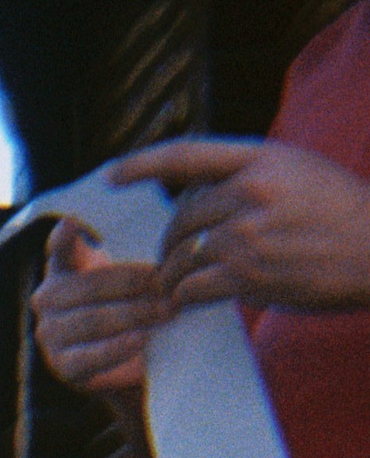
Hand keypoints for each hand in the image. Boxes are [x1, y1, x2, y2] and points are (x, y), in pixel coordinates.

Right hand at [30, 217, 168, 391]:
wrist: (134, 362)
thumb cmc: (136, 305)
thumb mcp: (133, 272)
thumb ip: (131, 244)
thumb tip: (166, 210)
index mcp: (63, 268)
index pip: (59, 249)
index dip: (64, 239)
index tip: (72, 225)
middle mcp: (48, 298)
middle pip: (88, 286)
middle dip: (131, 284)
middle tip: (168, 284)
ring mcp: (51, 334)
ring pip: (91, 320)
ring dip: (133, 314)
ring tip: (167, 311)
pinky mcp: (64, 367)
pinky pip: (89, 357)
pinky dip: (116, 348)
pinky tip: (140, 340)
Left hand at [114, 137, 369, 312]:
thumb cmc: (345, 215)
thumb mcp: (301, 173)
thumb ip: (252, 178)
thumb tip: (204, 197)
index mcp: (262, 159)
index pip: (186, 154)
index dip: (143, 163)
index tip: (112, 174)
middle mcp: (250, 192)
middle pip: (181, 216)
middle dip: (169, 240)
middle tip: (169, 257)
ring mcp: (248, 235)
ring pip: (182, 255)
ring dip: (172, 273)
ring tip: (174, 285)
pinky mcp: (249, 277)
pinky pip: (193, 287)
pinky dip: (183, 297)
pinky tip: (185, 303)